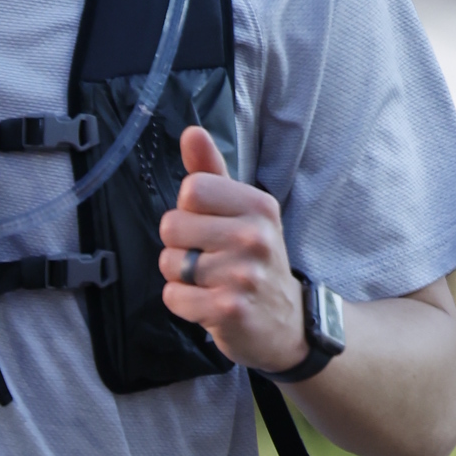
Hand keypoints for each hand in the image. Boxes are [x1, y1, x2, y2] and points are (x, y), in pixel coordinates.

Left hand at [158, 123, 306, 373]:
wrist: (285, 324)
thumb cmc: (255, 262)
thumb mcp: (243, 213)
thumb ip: (212, 172)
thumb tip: (191, 132)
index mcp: (258, 206)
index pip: (191, 189)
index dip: (189, 211)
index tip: (210, 226)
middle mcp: (255, 237)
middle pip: (172, 226)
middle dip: (179, 246)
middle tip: (210, 260)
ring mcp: (243, 274)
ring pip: (169, 263)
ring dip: (181, 277)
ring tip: (211, 283)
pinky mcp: (229, 309)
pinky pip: (173, 297)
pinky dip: (182, 304)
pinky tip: (208, 304)